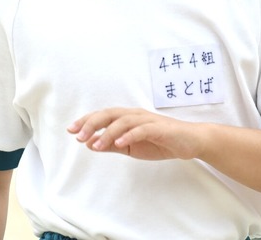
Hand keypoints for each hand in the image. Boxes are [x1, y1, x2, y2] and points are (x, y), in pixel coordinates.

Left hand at [68, 108, 199, 160]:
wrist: (189, 142)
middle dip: (91, 123)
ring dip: (107, 132)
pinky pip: (141, 130)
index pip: (102, 116)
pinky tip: (119, 143)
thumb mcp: (131, 147)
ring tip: (96, 145)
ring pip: (123, 121)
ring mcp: (147, 120)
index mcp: (126, 118)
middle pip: (109, 114)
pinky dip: (129, 135)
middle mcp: (134, 115)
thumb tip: (90, 143)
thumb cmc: (160, 142)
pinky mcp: (159, 128)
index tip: (70, 130)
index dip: (86, 121)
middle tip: (77, 136)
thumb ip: (112, 144)